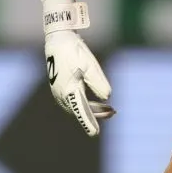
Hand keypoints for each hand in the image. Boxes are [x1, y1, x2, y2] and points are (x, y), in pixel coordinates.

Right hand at [39, 0, 114, 135]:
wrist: (58, 38)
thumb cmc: (74, 51)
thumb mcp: (90, 65)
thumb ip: (98, 82)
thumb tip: (107, 97)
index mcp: (69, 91)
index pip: (81, 112)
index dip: (89, 123)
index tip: (94, 133)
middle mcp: (62, 95)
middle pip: (80, 111)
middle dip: (96, 114)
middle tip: (113, 112)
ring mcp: (59, 92)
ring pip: (77, 106)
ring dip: (93, 109)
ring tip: (110, 109)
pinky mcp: (60, 87)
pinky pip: (74, 100)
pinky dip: (86, 103)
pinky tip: (96, 100)